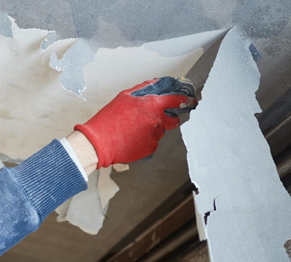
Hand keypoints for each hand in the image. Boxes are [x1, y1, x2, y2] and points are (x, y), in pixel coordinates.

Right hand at [74, 78, 195, 167]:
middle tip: (154, 118)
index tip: (190, 101)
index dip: (186, 100)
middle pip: (173, 119)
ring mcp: (155, 136)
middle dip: (169, 118)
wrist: (99, 143)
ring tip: (134, 129)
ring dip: (152, 129)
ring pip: (161, 131)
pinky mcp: (150, 149)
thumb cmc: (108, 119)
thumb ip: (144, 89)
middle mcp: (157, 121)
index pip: (177, 100)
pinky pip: (153, 142)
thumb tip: (155, 84)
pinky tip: (132, 138)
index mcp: (152, 105)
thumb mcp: (125, 97)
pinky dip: (146, 140)